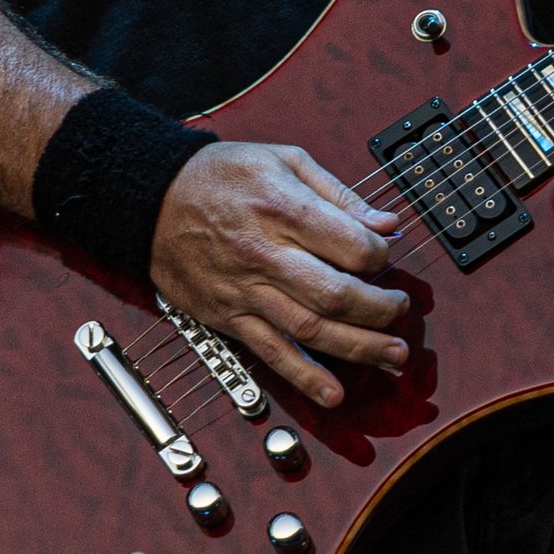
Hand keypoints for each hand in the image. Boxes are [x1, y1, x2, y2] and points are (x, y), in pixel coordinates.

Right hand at [149, 142, 410, 410]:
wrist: (152, 199)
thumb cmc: (219, 175)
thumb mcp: (283, 160)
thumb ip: (337, 194)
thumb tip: (384, 223)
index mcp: (283, 208)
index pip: (351, 245)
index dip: (381, 255)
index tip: (386, 254)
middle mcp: (266, 254)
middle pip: (336, 294)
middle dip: (380, 308)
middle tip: (401, 309)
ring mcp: (246, 290)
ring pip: (311, 329)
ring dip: (359, 347)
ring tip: (393, 353)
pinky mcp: (229, 316)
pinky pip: (270, 352)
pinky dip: (303, 376)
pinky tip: (333, 393)